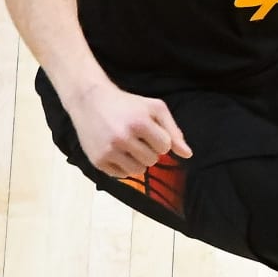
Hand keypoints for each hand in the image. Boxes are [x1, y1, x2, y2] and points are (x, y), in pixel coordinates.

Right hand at [70, 82, 190, 176]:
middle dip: (148, 150)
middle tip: (136, 138)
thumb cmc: (127, 104)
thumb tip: (187, 155)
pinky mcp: (97, 160)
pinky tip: (116, 152)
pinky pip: (121, 176)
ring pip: (138, 171)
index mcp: (140, 123)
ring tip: (128, 146)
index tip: (149, 131)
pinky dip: (122, 167)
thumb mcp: (154, 109)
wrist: (89, 100)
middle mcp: (122, 138)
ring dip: (137, 161)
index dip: (160, 140)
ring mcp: (108, 150)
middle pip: (152, 160)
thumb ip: (173, 131)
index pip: (165, 147)